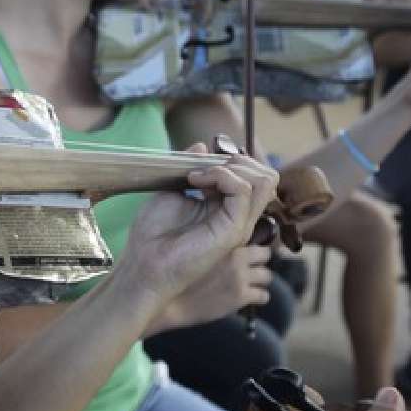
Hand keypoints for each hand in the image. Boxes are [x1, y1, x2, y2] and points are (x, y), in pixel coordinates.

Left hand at [113, 145, 277, 334]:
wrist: (144, 265)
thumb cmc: (152, 235)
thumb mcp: (171, 191)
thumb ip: (190, 168)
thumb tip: (202, 145)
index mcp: (226, 208)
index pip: (253, 175)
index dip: (231, 160)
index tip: (197, 164)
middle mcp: (238, 216)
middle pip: (266, 176)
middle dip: (238, 160)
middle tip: (203, 167)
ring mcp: (239, 224)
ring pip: (264, 180)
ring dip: (230, 166)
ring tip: (198, 175)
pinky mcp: (233, 230)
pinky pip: (243, 189)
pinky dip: (220, 175)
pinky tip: (195, 181)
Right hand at [147, 243, 272, 334]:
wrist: (163, 296)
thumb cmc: (171, 268)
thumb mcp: (189, 242)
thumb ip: (209, 236)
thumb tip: (218, 231)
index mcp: (225, 239)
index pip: (253, 232)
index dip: (250, 240)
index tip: (245, 246)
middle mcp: (237, 256)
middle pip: (265, 254)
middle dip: (258, 260)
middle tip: (246, 265)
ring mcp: (240, 277)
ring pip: (267, 276)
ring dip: (258, 279)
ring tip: (245, 282)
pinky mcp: (241, 297)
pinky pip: (263, 296)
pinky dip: (256, 297)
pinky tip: (244, 297)